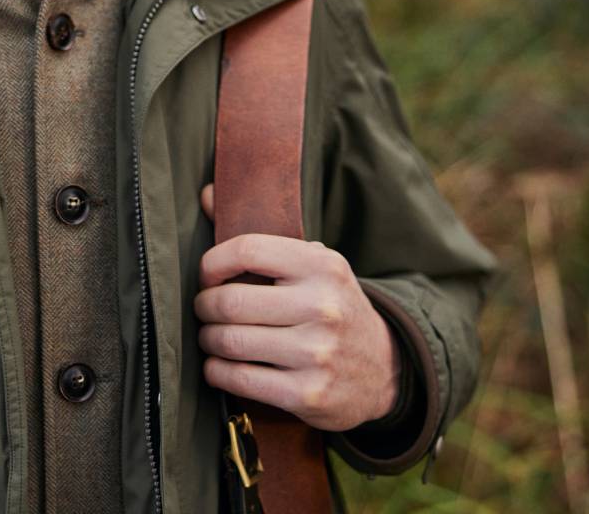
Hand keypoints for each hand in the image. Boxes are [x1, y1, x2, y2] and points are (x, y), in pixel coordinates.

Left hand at [192, 183, 400, 431]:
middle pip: (230, 301)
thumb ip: (260, 234)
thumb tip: (207, 194)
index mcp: (320, 266)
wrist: (385, 369)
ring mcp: (316, 353)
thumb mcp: (312, 264)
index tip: (206, 275)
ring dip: (207, 339)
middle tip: (203, 308)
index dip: (212, 262)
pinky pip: (241, 380)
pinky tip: (218, 365)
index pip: (247, 250)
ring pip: (230, 342)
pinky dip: (217, 371)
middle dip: (203, 305)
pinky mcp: (309, 394)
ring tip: (209, 335)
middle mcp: (321, 307)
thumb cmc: (330, 305)